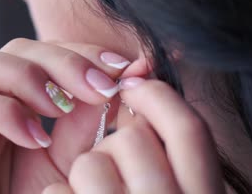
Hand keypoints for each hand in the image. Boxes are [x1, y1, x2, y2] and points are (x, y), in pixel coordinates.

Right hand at [0, 38, 126, 192]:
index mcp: (18, 94)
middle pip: (14, 48)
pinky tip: (36, 139)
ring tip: (59, 109)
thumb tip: (123, 74)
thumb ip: (89, 118)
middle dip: (64, 62)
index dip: (83, 51)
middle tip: (100, 87)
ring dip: (26, 78)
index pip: (46, 49)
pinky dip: (6, 115)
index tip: (123, 67)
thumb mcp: (75, 156)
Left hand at [44, 79, 224, 193]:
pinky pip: (59, 193)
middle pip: (133, 139)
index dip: (159, 96)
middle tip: (113, 166)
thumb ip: (150, 135)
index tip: (133, 86)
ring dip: (84, 172)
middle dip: (113, 142)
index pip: (191, 130)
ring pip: (92, 162)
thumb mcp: (162, 184)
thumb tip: (138, 69)